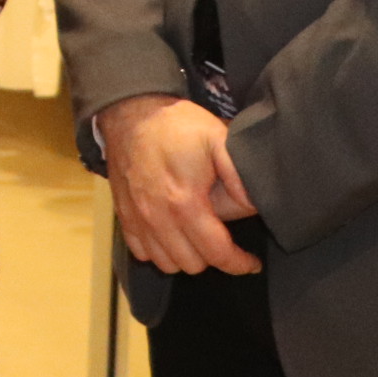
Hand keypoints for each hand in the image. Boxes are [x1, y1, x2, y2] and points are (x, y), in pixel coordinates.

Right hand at [101, 94, 260, 275]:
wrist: (131, 112)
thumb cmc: (177, 125)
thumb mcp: (217, 138)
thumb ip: (238, 174)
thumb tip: (254, 206)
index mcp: (185, 202)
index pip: (216, 253)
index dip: (239, 264)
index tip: (252, 263)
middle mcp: (157, 216)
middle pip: (192, 264)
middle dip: (214, 257)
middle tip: (224, 240)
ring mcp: (137, 218)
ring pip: (166, 263)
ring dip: (186, 257)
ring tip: (200, 239)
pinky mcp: (123, 215)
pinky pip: (142, 252)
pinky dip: (159, 252)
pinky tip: (172, 235)